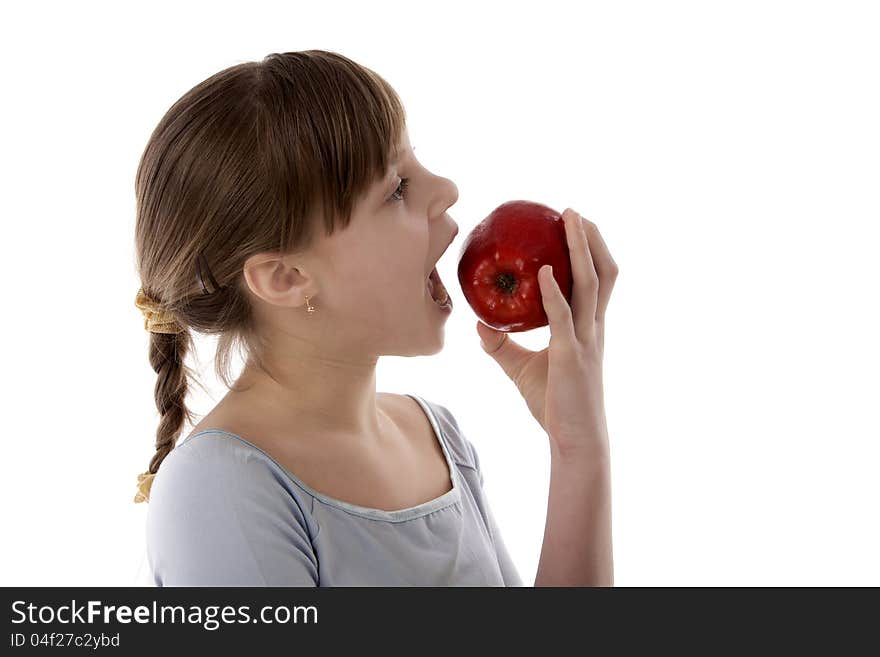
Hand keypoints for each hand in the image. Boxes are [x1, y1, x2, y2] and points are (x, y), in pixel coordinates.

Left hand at [476, 208, 617, 457]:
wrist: (574, 439)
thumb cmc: (555, 404)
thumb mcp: (522, 369)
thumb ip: (502, 346)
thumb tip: (479, 325)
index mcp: (588, 328)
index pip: (596, 280)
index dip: (590, 251)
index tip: (574, 225)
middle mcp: (593, 328)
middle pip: (603, 272)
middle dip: (591, 239)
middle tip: (572, 212)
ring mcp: (587, 340)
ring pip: (591, 285)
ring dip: (580, 250)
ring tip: (568, 222)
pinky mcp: (573, 356)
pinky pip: (565, 318)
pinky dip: (555, 293)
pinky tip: (544, 272)